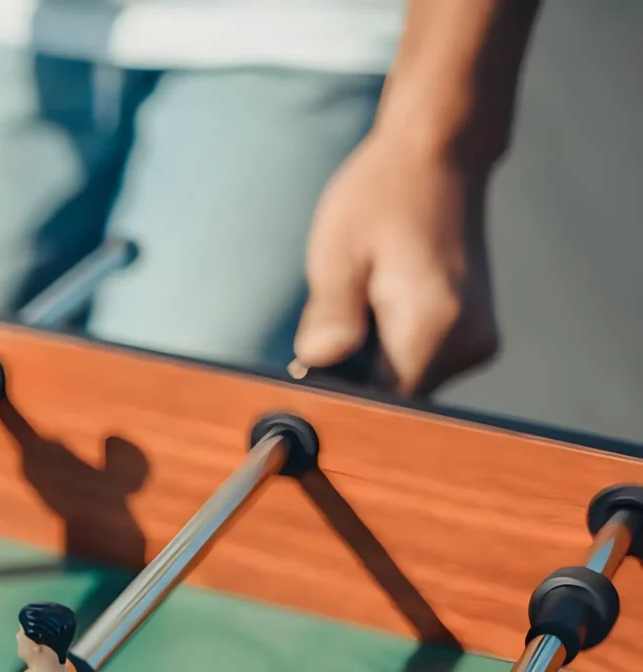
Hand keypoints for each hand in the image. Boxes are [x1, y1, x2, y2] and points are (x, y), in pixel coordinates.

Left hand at [292, 135, 499, 397]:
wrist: (437, 158)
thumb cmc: (380, 197)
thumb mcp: (337, 253)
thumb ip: (330, 316)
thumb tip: (317, 365)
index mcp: (435, 326)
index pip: (382, 400)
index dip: (340, 394)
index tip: (307, 374)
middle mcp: (469, 342)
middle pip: (396, 394)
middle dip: (353, 375)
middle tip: (325, 327)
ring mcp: (478, 341)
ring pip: (407, 381)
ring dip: (371, 360)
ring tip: (358, 304)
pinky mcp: (475, 335)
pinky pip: (421, 362)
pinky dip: (391, 347)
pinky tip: (378, 305)